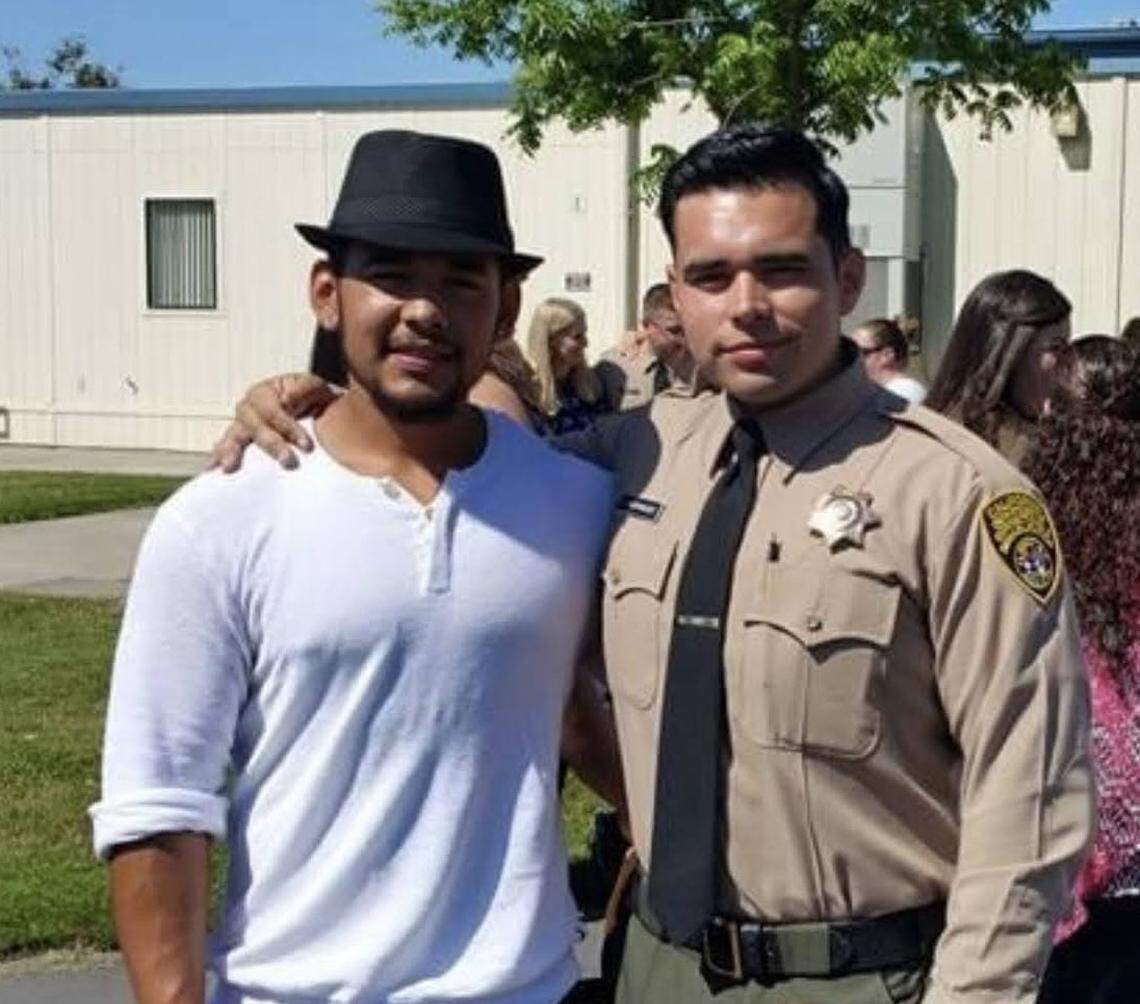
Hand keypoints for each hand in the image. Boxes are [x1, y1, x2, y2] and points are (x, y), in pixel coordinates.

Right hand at [209, 374, 338, 471]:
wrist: (313, 414)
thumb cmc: (313, 399)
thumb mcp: (315, 388)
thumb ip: (304, 389)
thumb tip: (287, 399)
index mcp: (264, 393)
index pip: (273, 411)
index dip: (288, 427)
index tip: (307, 446)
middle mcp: (248, 409)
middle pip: (252, 425)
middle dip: (270, 444)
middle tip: (288, 462)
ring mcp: (241, 426)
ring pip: (234, 437)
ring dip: (231, 451)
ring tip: (228, 467)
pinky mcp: (240, 443)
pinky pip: (227, 449)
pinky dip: (219, 458)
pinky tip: (212, 469)